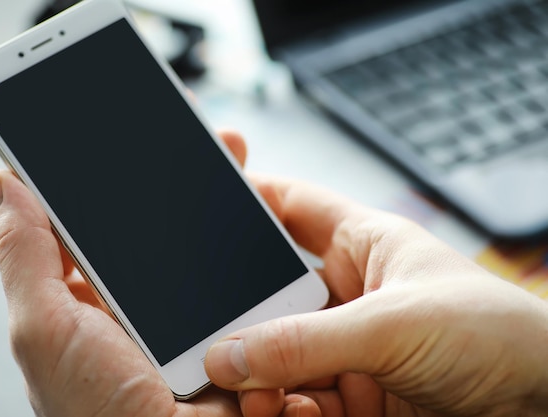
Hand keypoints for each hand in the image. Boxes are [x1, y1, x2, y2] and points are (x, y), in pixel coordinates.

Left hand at [0, 131, 247, 416]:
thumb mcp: (47, 333)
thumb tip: (3, 184)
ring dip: (231, 207)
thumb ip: (25, 259)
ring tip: (239, 166)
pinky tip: (267, 220)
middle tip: (208, 138)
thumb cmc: (99, 415)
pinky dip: (261, 253)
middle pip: (168, 225)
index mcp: (93, 298)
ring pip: (214, 247)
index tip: (137, 132)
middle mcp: (144, 305)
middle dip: (190, 177)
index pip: (104, 219)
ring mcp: (193, 317)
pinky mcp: (235, 333)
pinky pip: (251, 283)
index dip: (118, 173)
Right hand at [204, 175, 547, 416]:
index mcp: (364, 245)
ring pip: (278, 352)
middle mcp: (350, 294)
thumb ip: (306, 341)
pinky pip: (298, 397)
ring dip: (259, 372)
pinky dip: (284, 407)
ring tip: (252, 391)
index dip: (249, 199)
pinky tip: (284, 410)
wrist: (546, 410)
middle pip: (272, 293)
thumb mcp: (395, 325)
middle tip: (213, 335)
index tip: (204, 204)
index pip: (292, 208)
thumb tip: (229, 354)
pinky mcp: (355, 396)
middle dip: (242, 315)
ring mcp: (349, 348)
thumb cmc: (500, 337)